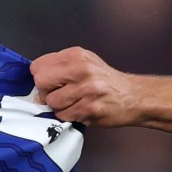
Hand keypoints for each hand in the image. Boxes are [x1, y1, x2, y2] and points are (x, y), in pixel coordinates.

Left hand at [30, 47, 144, 127]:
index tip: (50, 83)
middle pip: (41, 82)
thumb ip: (61, 67)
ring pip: (52, 102)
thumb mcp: (85, 62)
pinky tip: (80, 110)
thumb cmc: (107, 81)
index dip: (41, 77)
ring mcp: (86, 90)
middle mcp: (81, 69)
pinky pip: (64, 116)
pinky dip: (69, 116)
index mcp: (76, 55)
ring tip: (73, 103)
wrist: (134, 97)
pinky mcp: (89, 109)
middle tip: (59, 94)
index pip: (39, 66)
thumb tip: (38, 81)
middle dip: (46, 92)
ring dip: (59, 107)